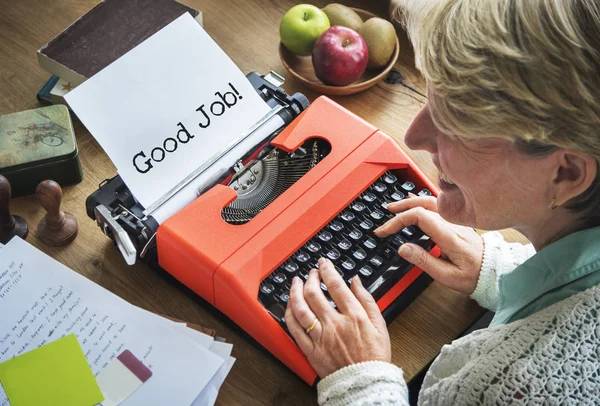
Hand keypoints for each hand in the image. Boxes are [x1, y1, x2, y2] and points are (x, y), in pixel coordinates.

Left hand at [285, 258, 390, 377]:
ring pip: (300, 308)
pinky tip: (290, 305)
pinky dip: (289, 313)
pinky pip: (294, 329)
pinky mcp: (310, 350)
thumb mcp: (380, 324)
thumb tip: (356, 281)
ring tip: (295, 282)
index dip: (327, 269)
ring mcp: (320, 337)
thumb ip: (367, 299)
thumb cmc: (374, 356)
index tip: (323, 263)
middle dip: (310, 278)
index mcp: (353, 316)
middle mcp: (335, 324)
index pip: (336, 285)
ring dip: (295, 291)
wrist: (365, 383)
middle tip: (310, 273)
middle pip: (314, 293)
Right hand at [374, 195, 483, 294]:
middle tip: (386, 215)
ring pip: (430, 201)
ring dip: (410, 202)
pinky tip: (415, 203)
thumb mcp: (447, 276)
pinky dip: (422, 202)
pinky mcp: (456, 222)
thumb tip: (403, 248)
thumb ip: (424, 261)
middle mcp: (452, 224)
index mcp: (448, 235)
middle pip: (423, 204)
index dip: (398, 221)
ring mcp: (455, 221)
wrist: (494, 272)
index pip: (419, 216)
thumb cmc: (474, 276)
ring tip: (395, 207)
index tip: (385, 231)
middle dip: (401, 208)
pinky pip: (437, 205)